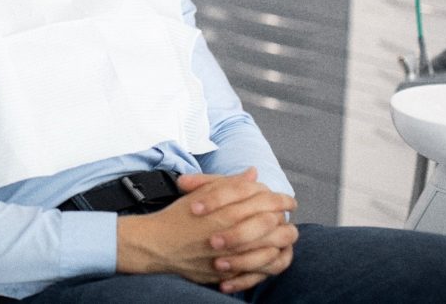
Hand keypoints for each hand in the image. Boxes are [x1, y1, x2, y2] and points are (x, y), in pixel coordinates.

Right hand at [116, 169, 296, 289]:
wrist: (157, 245)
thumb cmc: (178, 217)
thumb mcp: (201, 192)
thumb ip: (230, 183)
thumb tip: (253, 174)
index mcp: (225, 209)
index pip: (264, 199)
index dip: (280, 197)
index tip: (287, 199)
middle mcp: (230, 231)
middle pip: (272, 222)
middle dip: (285, 217)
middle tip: (288, 215)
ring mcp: (231, 254)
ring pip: (271, 247)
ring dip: (281, 240)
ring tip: (285, 234)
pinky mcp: (228, 272)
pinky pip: (260, 270)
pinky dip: (270, 261)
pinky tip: (273, 254)